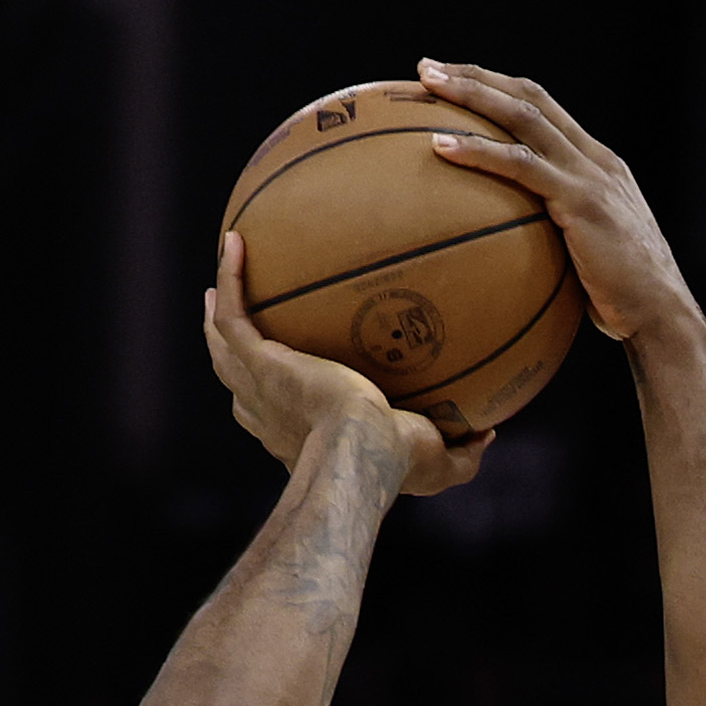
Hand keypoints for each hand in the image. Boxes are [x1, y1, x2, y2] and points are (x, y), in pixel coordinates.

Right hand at [205, 233, 492, 499]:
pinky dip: (232, 277)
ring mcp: (259, 387)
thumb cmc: (395, 464)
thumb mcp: (439, 462)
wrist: (362, 451)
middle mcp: (271, 416)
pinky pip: (235, 313)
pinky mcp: (259, 361)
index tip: (292, 377)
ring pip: (225, 349)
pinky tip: (237, 241)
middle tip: (238, 329)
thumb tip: (487, 436)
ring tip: (218, 286)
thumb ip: (463, 452)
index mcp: (301, 440)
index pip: (280, 420)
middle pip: (239, 384)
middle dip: (234, 358)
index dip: (279, 402)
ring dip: (218, 317)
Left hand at [417, 59, 695, 344]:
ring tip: (429, 85)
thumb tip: (511, 258)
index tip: (457, 81)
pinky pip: (521, 167)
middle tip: (429, 68)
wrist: (660, 315)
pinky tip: (441, 146)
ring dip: (474, 94)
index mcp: (597, 165)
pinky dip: (479, 151)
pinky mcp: (582, 202)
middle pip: (530, 97)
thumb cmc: (620, 302)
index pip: (544, 109)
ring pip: (524, 117)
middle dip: (478, 76)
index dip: (500, 89)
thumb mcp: (586, 258)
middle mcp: (595, 160)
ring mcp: (590, 176)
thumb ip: (556, 241)